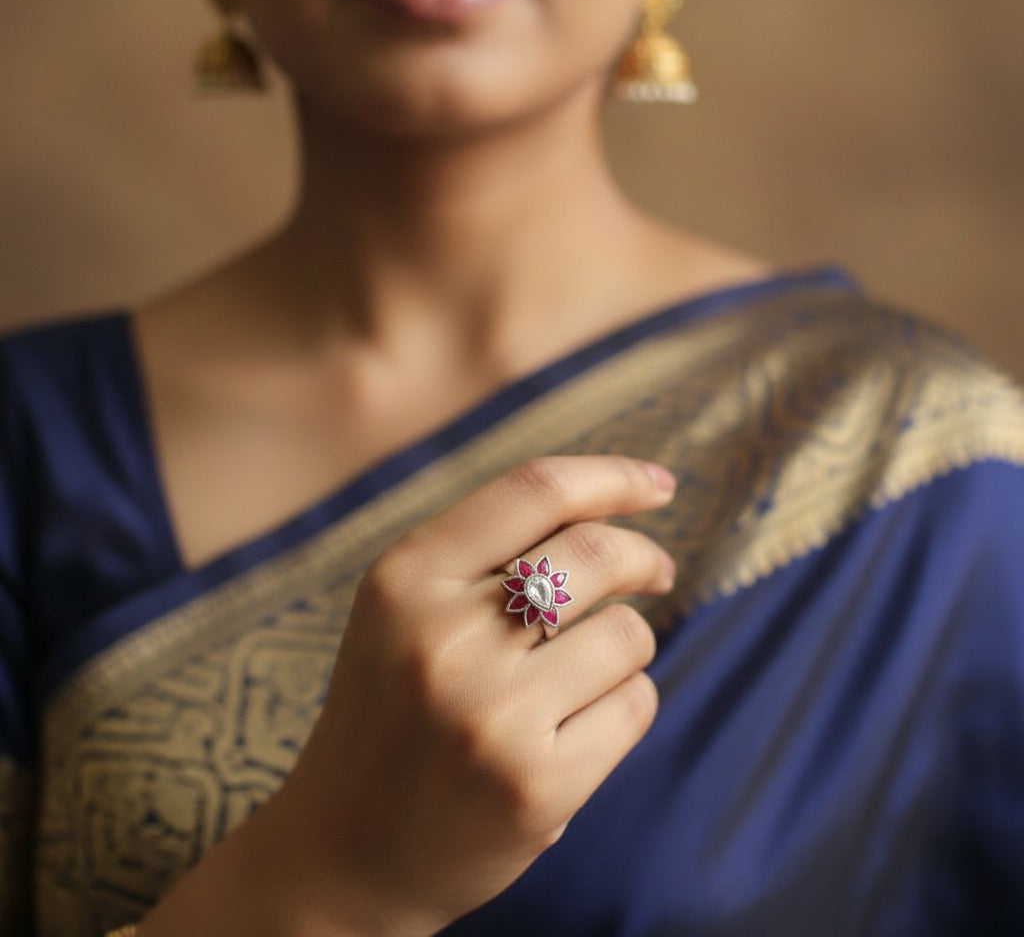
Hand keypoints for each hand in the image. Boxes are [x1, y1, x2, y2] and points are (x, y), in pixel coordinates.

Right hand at [276, 456, 676, 935]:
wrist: (344, 851)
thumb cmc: (390, 711)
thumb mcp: (405, 610)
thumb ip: (487, 552)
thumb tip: (611, 506)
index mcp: (405, 577)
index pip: (536, 490)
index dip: (612, 476)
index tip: (658, 484)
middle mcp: (444, 636)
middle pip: (598, 553)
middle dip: (645, 556)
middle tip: (658, 572)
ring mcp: (492, 713)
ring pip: (629, 632)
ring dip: (624, 645)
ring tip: (578, 677)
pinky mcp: (537, 785)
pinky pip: (635, 704)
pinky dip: (624, 704)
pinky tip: (576, 727)